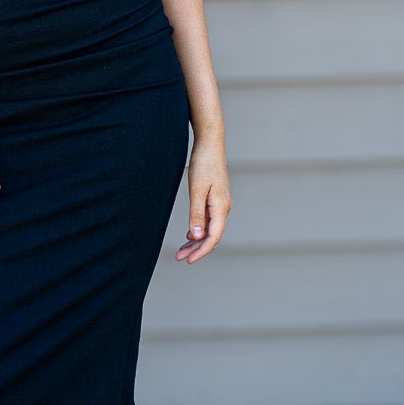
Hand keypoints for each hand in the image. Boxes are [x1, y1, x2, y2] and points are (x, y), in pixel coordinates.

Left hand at [175, 134, 229, 263]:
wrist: (210, 144)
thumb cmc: (204, 164)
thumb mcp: (196, 190)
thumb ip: (196, 214)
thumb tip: (196, 236)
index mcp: (221, 207)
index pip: (213, 237)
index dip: (201, 251)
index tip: (188, 261)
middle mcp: (224, 208)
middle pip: (212, 236)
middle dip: (196, 249)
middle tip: (179, 258)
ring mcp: (221, 204)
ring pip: (210, 229)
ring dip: (196, 241)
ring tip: (181, 251)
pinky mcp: (216, 199)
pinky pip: (209, 220)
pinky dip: (199, 230)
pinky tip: (189, 235)